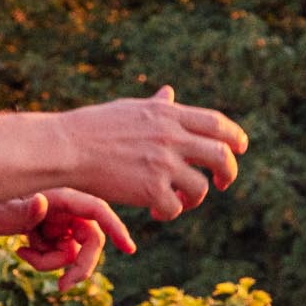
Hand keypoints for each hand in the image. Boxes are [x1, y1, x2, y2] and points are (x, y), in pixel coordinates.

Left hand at [0, 188, 134, 290]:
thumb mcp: (2, 209)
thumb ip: (24, 209)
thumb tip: (42, 204)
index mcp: (62, 197)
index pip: (97, 211)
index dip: (116, 228)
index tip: (129, 249)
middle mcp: (66, 210)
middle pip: (91, 241)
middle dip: (79, 266)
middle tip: (62, 287)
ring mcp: (61, 223)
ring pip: (73, 253)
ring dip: (51, 263)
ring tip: (25, 253)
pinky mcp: (52, 234)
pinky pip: (58, 256)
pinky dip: (42, 261)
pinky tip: (22, 249)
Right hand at [57, 88, 246, 219]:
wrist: (66, 147)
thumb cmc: (92, 127)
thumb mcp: (130, 109)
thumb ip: (156, 107)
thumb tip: (170, 93)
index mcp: (167, 115)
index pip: (217, 123)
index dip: (235, 137)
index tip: (239, 148)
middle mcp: (170, 137)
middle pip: (221, 155)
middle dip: (229, 172)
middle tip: (223, 183)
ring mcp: (161, 163)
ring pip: (201, 188)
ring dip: (194, 198)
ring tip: (178, 201)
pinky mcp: (149, 189)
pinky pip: (175, 207)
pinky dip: (170, 212)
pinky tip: (157, 211)